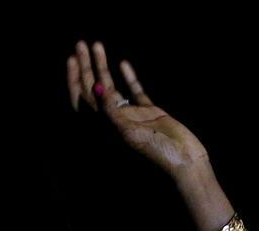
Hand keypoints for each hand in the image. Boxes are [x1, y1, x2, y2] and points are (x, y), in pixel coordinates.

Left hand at [67, 42, 207, 174]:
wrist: (185, 160)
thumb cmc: (157, 152)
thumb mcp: (129, 132)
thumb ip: (111, 111)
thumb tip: (96, 87)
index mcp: (107, 128)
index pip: (85, 100)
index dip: (77, 79)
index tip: (73, 58)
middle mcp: (116, 120)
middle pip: (95, 89)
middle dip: (86, 66)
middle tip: (80, 44)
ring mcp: (133, 115)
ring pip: (113, 87)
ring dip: (103, 67)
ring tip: (98, 45)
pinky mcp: (151, 112)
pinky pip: (136, 91)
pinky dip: (129, 77)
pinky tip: (123, 63)